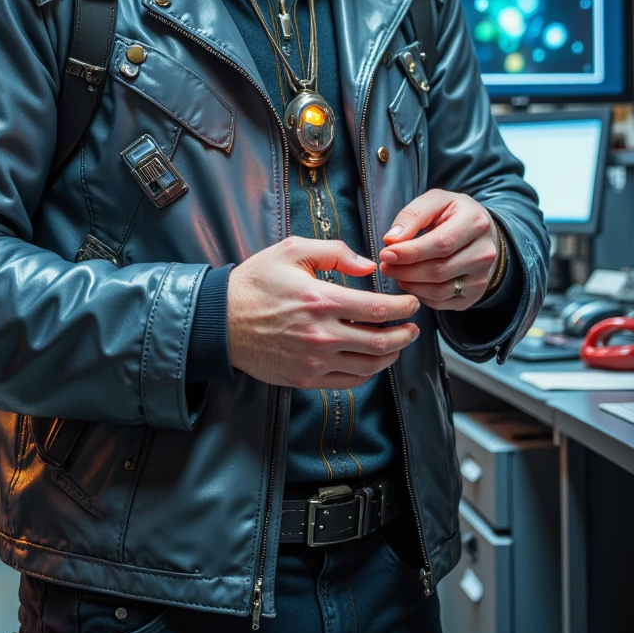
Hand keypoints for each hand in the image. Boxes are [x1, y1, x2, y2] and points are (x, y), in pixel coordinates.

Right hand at [227, 236, 420, 388]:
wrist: (220, 320)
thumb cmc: (255, 283)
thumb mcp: (292, 250)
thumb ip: (335, 252)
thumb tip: (368, 267)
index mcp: (321, 300)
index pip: (380, 310)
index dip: (404, 308)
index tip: (412, 303)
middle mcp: (322, 334)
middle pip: (382, 342)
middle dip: (406, 334)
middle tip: (413, 327)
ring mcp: (314, 360)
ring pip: (369, 366)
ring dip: (390, 355)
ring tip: (396, 344)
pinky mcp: (305, 378)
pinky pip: (348, 382)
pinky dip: (367, 373)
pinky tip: (370, 361)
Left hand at [378, 191, 500, 311]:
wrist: (481, 234)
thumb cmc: (453, 214)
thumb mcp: (435, 201)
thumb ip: (412, 216)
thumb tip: (392, 239)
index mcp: (475, 223)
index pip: (440, 244)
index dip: (410, 252)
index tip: (386, 253)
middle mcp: (484, 253)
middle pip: (438, 271)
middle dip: (405, 271)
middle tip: (385, 266)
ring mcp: (482, 277)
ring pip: (439, 291)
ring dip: (410, 285)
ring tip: (395, 273)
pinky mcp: (475, 295)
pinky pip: (442, 303)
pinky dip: (420, 295)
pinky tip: (410, 282)